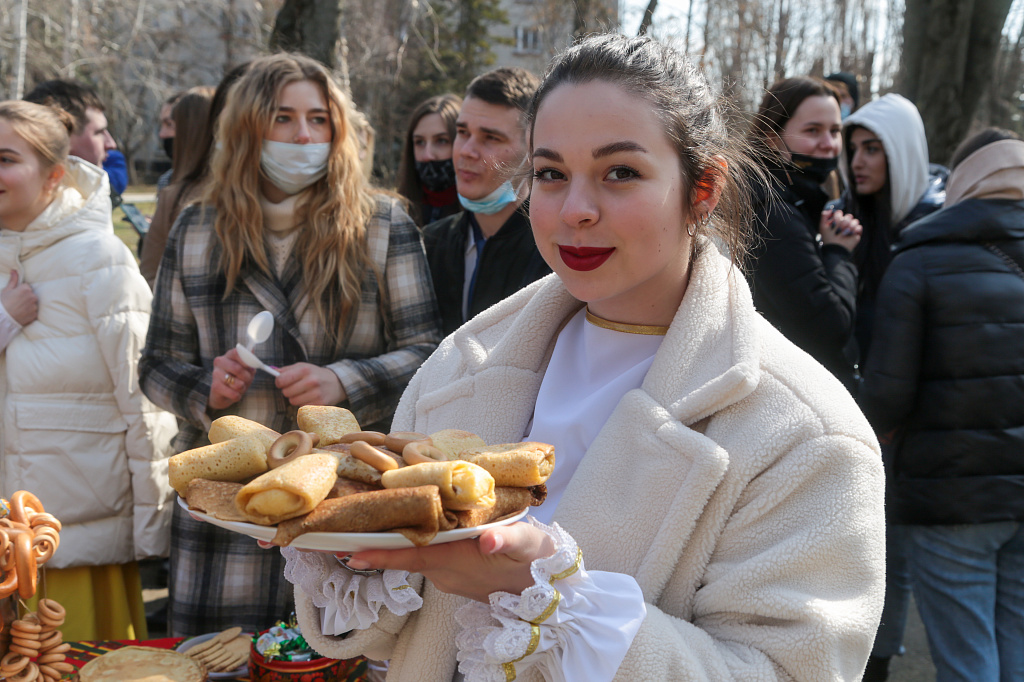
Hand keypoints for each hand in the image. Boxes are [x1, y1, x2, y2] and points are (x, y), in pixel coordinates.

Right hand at [1, 271, 38, 325]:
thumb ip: (13, 280)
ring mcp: (34, 306)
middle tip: (16, 302)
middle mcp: (33, 296)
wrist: (2, 318)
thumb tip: (14, 270)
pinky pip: (33, 312)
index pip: (26, 287)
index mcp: (26, 289)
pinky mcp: (35, 315)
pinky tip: (21, 313)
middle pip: (31, 294)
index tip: (14, 295)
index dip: (20, 290)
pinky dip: (29, 312)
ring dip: (28, 305)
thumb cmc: (3, 303)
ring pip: (32, 303)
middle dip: (25, 297)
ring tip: (18, 308)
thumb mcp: (6, 290)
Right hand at [208, 348, 256, 410]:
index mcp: (229, 355)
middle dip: (247, 378)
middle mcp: (220, 362)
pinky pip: (234, 393)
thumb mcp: (247, 370)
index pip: (237, 352)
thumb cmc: (238, 379)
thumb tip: (252, 350)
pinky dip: (237, 396)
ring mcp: (216, 374)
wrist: (225, 394)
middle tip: (247, 380)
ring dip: (242, 388)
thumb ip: (250, 361)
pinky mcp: (215, 387)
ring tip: (239, 387)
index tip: (251, 369)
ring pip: (237, 383)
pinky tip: (234, 393)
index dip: (247, 362)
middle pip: (237, 369)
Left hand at [275, 362, 344, 405]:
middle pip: (286, 392)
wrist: (336, 383)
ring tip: (303, 392)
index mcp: (305, 370)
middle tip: (295, 387)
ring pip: (293, 401)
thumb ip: (286, 369)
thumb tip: (271, 370)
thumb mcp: (302, 367)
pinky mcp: (320, 403)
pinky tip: (310, 397)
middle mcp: (311, 381)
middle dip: (288, 390)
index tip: (282, 382)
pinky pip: (302, 406)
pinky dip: (303, 403)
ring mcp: (317, 393)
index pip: (281, 380)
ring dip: (295, 398)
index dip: (279, 382)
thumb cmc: (315, 374)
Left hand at [342, 521, 555, 602]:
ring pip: (416, 556)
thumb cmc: (539, 562)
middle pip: (405, 555)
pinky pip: (430, 558)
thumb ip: (507, 540)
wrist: (553, 592)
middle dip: (376, 543)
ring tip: (373, 516)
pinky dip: (416, 543)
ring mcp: (450, 576)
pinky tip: (413, 526)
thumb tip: (488, 540)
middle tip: (344, 527)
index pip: (409, 557)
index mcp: (456, 561)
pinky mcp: (458, 575)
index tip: (349, 552)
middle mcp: (446, 572)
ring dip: (396, 541)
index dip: (379, 555)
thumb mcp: (527, 545)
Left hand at [819, 209, 861, 251]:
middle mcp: (844, 224)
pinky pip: (859, 227)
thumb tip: (830, 209)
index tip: (834, 222)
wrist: (835, 249)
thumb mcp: (823, 227)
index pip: (839, 213)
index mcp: (836, 222)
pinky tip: (851, 233)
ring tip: (845, 233)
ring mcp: (851, 229)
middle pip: (849, 216)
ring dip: (850, 226)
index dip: (837, 216)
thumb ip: (824, 216)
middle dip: (844, 222)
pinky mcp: (856, 234)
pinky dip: (856, 230)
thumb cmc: (828, 239)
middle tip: (840, 229)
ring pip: (855, 221)